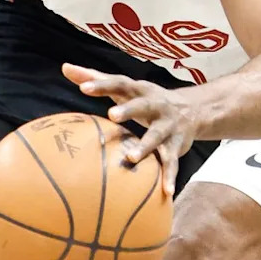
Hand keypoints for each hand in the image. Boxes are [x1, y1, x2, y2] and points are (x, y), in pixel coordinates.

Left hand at [63, 63, 196, 194]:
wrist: (194, 109)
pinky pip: (173, 161)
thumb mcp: (125, 87)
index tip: (82, 87)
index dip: (102, 85)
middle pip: (142, 105)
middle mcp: (155, 105)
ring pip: (157, 135)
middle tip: (112, 116)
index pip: (120, 84)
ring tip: (131, 158)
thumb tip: (65, 67)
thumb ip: (95, 78)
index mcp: (139, 90)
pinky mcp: (177, 144)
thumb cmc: (147, 98)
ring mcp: (167, 125)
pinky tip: (167, 192)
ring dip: (146, 146)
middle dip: (129, 110)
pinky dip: (170, 175)